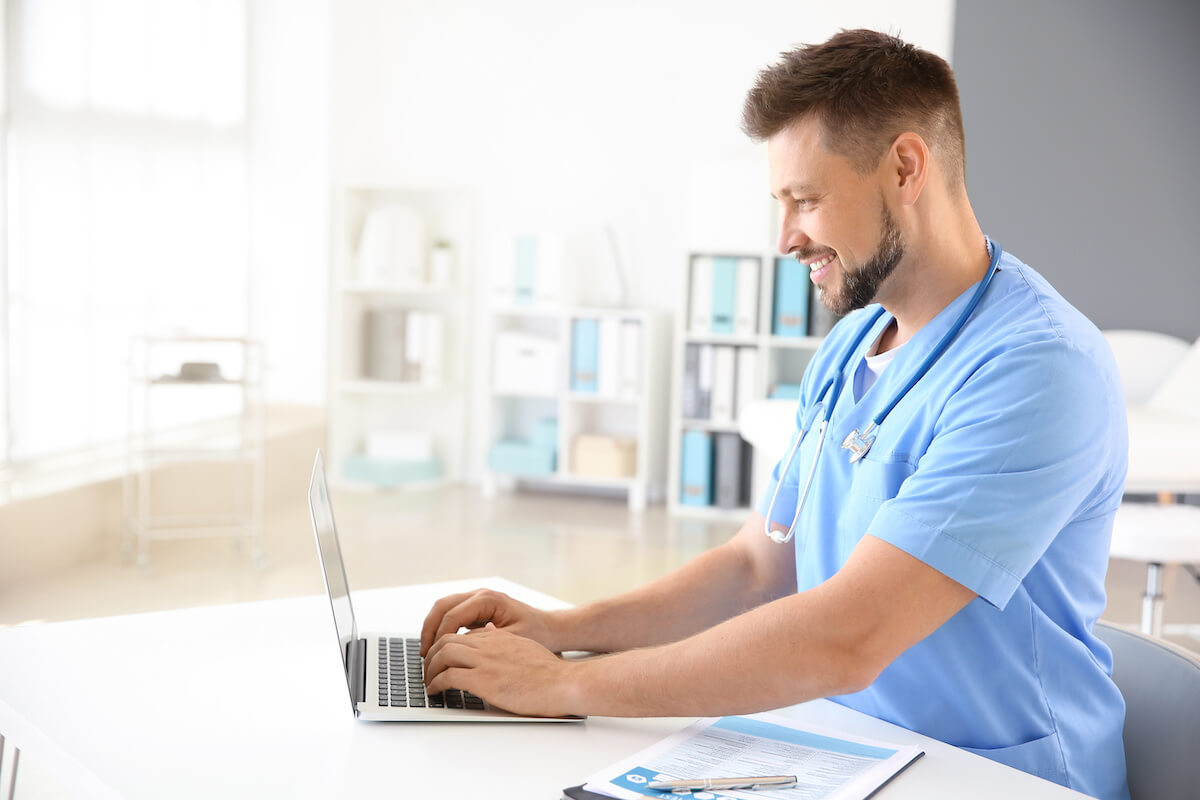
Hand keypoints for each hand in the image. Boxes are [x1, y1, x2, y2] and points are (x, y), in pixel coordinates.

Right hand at [418, 588, 560, 656]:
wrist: (552, 628)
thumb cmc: (537, 633)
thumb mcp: (511, 640)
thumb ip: (484, 642)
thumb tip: (457, 649)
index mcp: (488, 599)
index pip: (452, 615)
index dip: (439, 637)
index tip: (432, 657)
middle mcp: (480, 595)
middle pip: (442, 606)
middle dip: (429, 630)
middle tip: (424, 654)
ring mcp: (477, 600)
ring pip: (444, 608)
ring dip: (433, 629)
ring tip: (427, 652)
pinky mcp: (477, 609)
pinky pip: (452, 615)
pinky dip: (442, 629)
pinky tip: (440, 648)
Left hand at [424, 623, 581, 717]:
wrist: (562, 683)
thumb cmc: (549, 673)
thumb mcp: (526, 648)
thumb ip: (506, 643)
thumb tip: (492, 635)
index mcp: (499, 637)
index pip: (463, 635)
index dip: (447, 646)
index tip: (442, 659)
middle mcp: (489, 644)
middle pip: (447, 640)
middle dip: (432, 654)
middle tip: (428, 669)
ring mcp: (485, 661)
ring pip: (443, 654)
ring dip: (430, 669)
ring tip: (428, 681)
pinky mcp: (483, 680)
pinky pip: (448, 677)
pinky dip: (436, 684)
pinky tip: (435, 691)